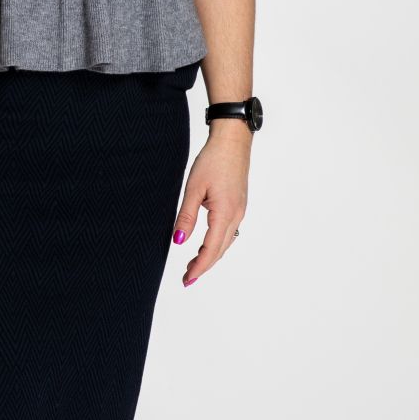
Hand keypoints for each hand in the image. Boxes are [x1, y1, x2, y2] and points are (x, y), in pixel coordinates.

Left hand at [172, 126, 250, 285]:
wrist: (233, 140)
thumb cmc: (213, 160)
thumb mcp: (194, 188)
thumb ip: (186, 216)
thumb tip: (178, 241)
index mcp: (225, 212)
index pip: (211, 248)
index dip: (199, 266)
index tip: (188, 279)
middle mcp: (236, 215)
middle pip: (220, 249)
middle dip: (204, 266)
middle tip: (187, 279)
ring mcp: (240, 210)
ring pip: (226, 242)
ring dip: (211, 256)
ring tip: (194, 265)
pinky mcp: (239, 204)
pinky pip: (229, 231)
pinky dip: (218, 244)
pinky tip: (208, 244)